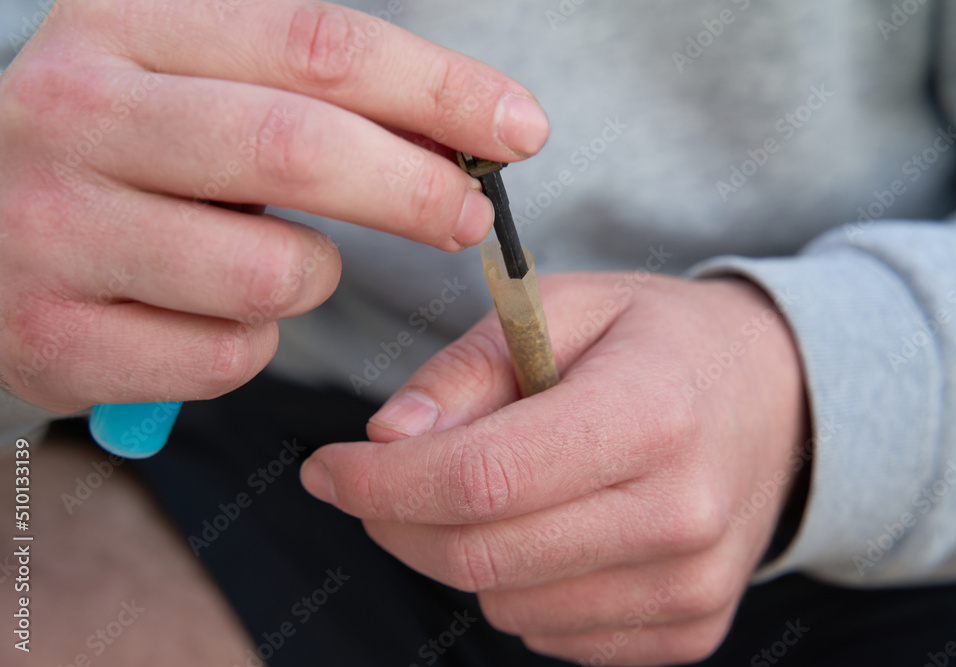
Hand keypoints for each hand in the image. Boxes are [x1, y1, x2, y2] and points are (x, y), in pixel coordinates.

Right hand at [0, 0, 546, 411]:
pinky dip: (250, 342)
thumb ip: (313, 94)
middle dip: (417, 189)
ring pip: (272, 271)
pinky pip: (226, 354)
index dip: (439, 88)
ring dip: (310, 277)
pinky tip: (206, 315)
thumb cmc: (122, 157)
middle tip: (470, 216)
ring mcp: (53, 231)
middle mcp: (76, 115)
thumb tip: (467, 131)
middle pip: (300, 148)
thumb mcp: (193, 85)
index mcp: (124, 26)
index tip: (520, 128)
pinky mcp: (53, 336)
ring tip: (270, 262)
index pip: (318, 43)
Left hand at [301, 272, 807, 665]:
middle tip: (372, 479)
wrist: (777, 400)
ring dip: (461, 551)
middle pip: (482, 555)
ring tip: (495, 485)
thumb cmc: (658, 342)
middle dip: (396, 522)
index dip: (382, 483)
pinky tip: (548, 527)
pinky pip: (551, 633)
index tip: (326, 468)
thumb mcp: (565, 308)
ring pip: (507, 605)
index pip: (483, 478)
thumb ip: (468, 369)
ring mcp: (692, 587)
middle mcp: (681, 516)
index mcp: (652, 415)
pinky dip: (518, 586)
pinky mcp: (691, 630)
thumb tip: (385, 439)